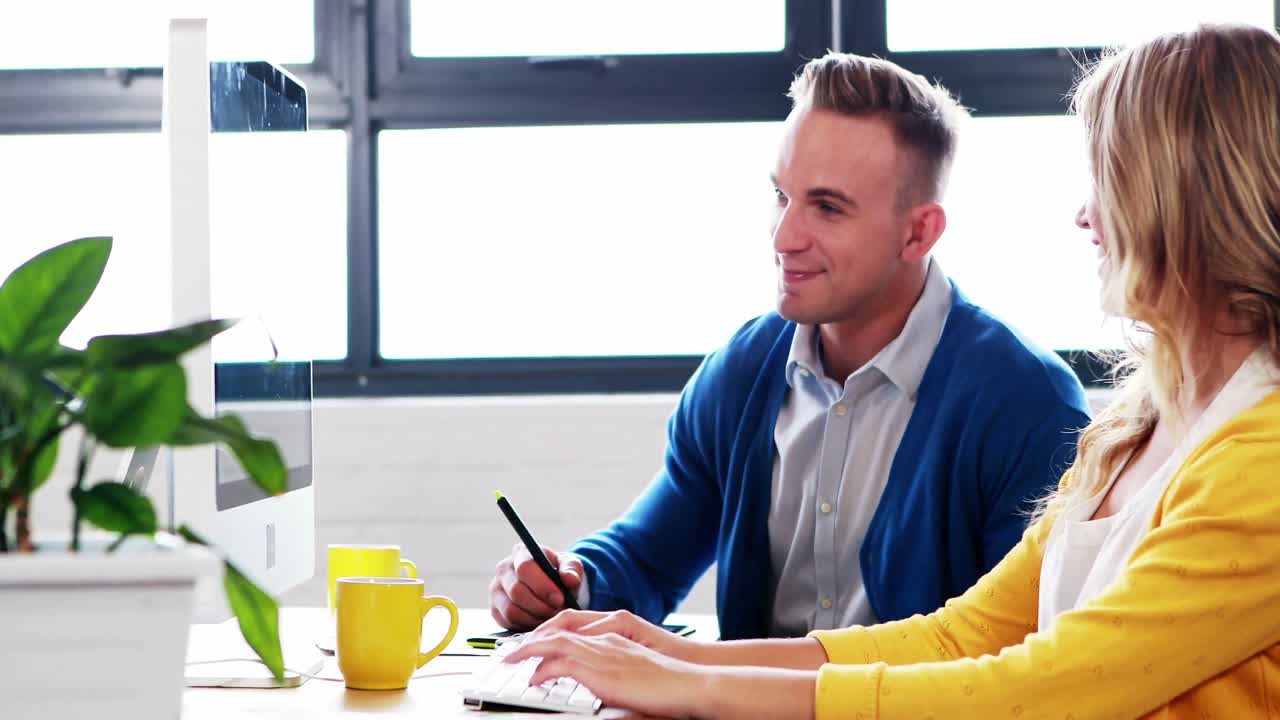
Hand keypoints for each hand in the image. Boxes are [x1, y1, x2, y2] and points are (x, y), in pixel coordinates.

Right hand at [490, 542, 583, 629]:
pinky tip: (540, 620)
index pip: (525, 568)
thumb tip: (570, 579)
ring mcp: (496, 590)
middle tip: (557, 611)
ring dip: (535, 618)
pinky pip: (508, 622)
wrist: (549, 584)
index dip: (542, 586)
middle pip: (517, 592)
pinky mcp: (495, 609)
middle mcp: (504, 569)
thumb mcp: (569, 566)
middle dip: (541, 606)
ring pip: (511, 610)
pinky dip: (527, 625)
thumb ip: (572, 570)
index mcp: (521, 553)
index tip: (559, 598)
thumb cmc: (558, 572)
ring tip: (551, 616)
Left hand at [505, 631, 708, 718]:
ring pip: (555, 642)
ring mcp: (603, 653)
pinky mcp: (602, 670)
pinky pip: (562, 664)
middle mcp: (605, 640)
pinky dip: (544, 668)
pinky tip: (534, 678)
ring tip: (511, 660)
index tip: (531, 644)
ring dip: (529, 649)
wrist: (689, 682)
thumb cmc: (669, 683)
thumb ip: (614, 674)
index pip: (572, 629)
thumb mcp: (635, 674)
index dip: (548, 635)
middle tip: (511, 650)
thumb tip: (598, 682)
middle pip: (558, 630)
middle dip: (531, 639)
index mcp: (613, 638)